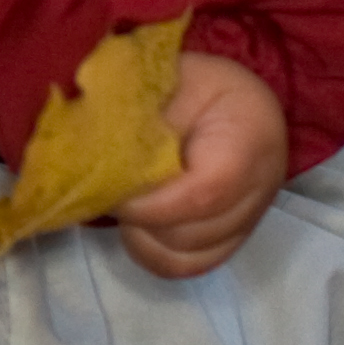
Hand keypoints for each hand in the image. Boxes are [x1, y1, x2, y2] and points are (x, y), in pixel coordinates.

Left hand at [104, 52, 286, 278]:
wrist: (237, 100)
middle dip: (139, 217)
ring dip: (144, 236)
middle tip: (109, 188)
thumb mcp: (166, 78)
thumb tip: (83, 149)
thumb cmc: (197, 83)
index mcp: (248, 137)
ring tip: (126, 202)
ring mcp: (250, 219)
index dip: (150, 202)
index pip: (203, 192)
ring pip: (187, 256)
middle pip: (191, 231)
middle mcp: (259, 187)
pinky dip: (155, 253)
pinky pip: (192, 266)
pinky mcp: (235, 239)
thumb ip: (135, 114)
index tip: (111, 188)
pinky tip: (138, 225)